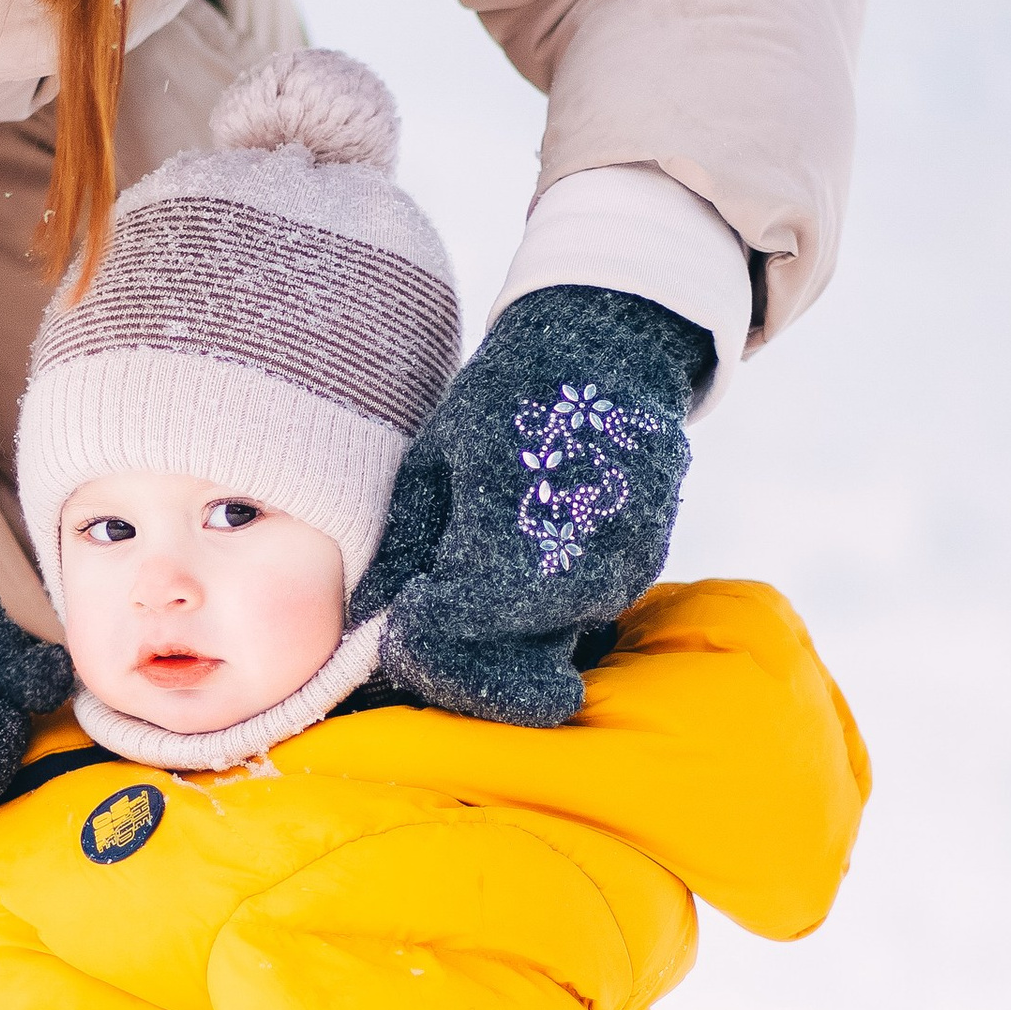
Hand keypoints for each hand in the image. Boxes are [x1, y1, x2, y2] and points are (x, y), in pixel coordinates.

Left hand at [352, 287, 712, 726]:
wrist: (605, 351)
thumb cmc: (502, 403)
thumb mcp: (433, 461)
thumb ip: (403, 547)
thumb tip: (365, 622)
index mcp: (511, 523)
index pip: (463, 625)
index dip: (426, 641)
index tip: (405, 621)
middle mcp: (578, 554)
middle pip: (516, 657)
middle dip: (467, 658)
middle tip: (433, 626)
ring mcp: (621, 563)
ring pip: (555, 642)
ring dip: (509, 637)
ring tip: (474, 590)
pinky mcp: (645, 562)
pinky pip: (589, 614)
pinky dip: (548, 612)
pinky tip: (519, 572)